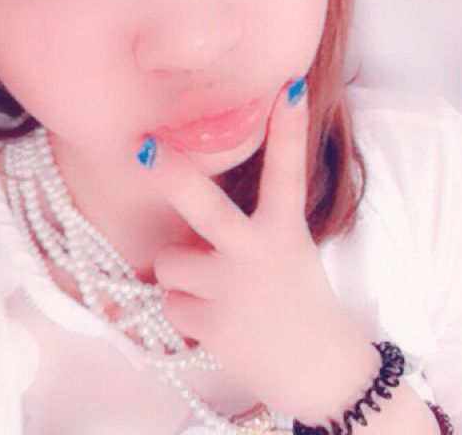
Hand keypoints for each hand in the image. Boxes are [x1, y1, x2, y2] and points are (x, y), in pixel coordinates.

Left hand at [137, 77, 373, 417]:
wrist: (320, 373)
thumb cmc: (298, 301)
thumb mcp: (283, 254)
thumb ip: (244, 231)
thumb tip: (187, 227)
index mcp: (283, 230)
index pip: (288, 171)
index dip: (288, 128)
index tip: (286, 87)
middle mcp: (256, 252)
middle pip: (203, 206)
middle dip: (170, 174)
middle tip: (142, 147)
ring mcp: (231, 289)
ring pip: (169, 263)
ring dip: (183, 276)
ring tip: (218, 293)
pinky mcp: (211, 324)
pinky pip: (171, 303)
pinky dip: (188, 312)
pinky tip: (217, 322)